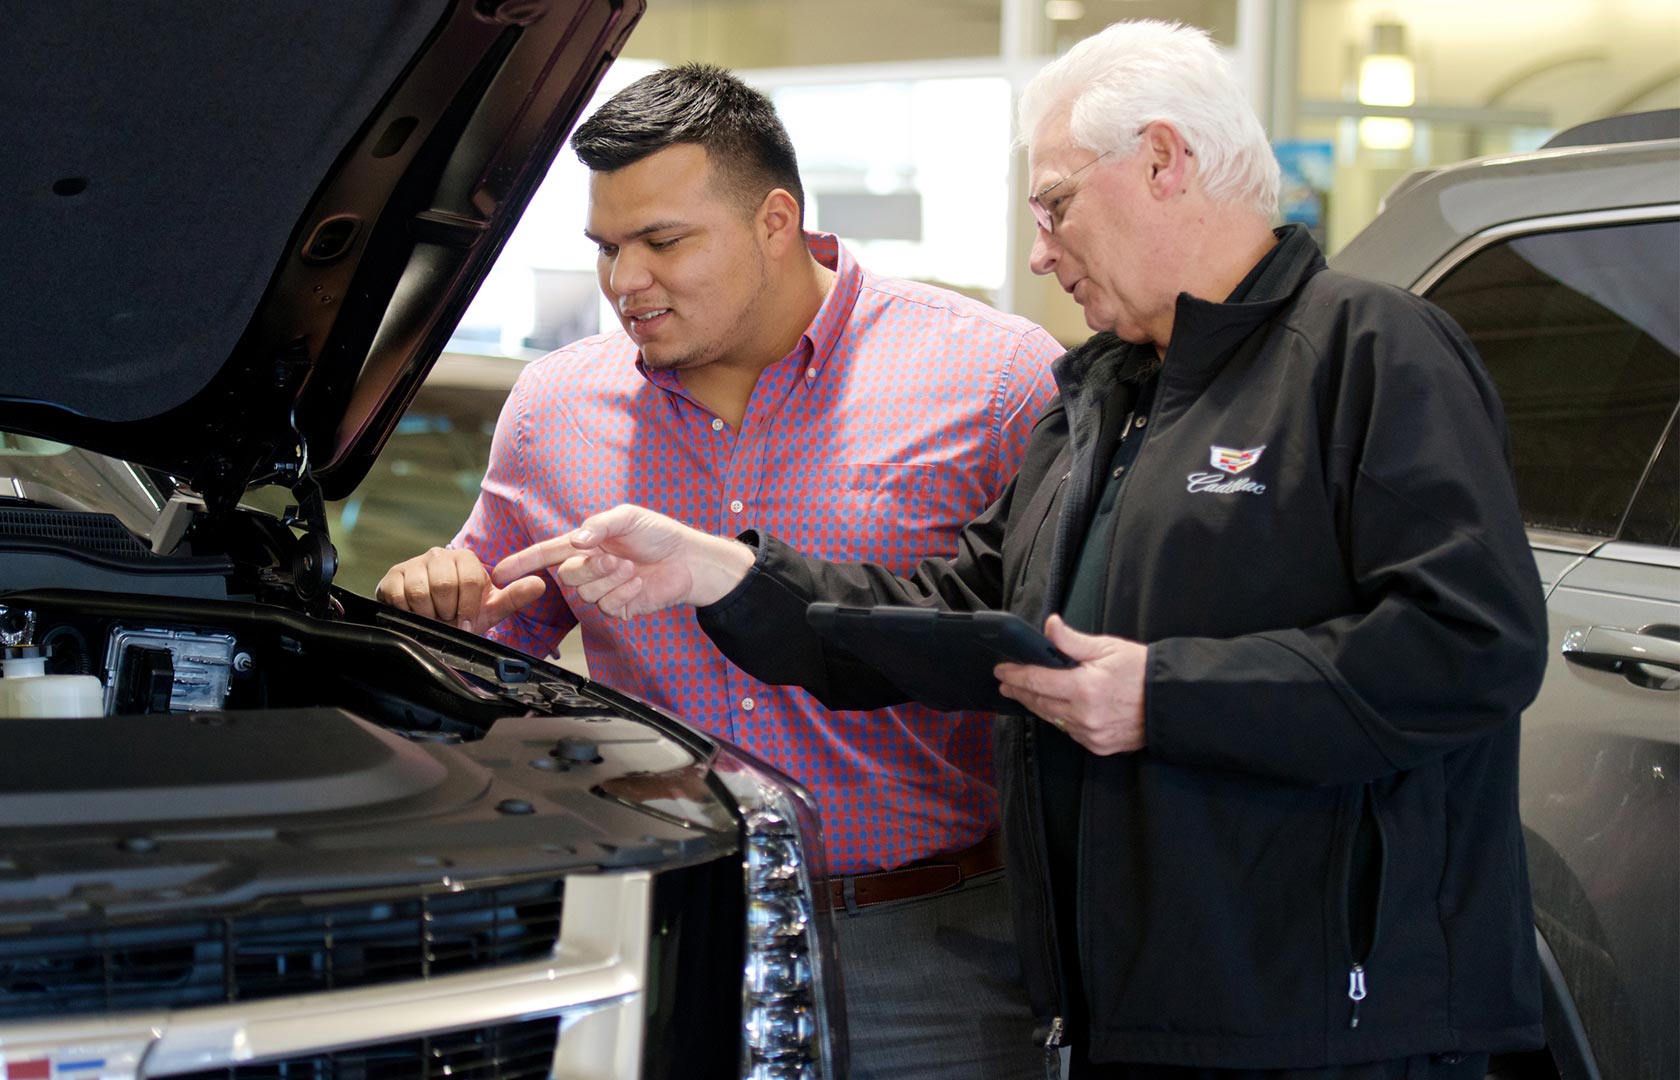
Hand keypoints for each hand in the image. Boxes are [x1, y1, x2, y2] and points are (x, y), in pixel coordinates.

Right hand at [375, 546, 547, 634]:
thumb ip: (515, 596)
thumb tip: (540, 584)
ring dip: (428, 615)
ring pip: (421, 592)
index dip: (468, 608)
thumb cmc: (462, 611)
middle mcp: (439, 555)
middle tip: (447, 620)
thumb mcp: (490, 607)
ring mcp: (414, 563)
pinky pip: (398, 595)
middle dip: (447, 612)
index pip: (470, 580)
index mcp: (466, 558)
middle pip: (445, 585)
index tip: (465, 623)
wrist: (429, 620)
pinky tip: (414, 614)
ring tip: (432, 618)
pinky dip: (407, 613)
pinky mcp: (392, 576)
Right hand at [491, 504, 754, 618]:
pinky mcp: (618, 607)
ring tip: (632, 568)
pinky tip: (640, 583)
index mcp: (584, 544)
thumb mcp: (627, 517)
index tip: (498, 572)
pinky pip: (607, 606)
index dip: (521, 563)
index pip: (545, 554)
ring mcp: (602, 589)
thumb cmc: (658, 533)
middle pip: (567, 576)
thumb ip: (598, 525)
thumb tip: (575, 541)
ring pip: (586, 593)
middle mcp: (589, 567)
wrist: (689, 559)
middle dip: (590, 568)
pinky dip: (624, 593)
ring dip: (610, 579)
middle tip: (615, 559)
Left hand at [994, 614, 1147, 755]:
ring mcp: (1090, 734)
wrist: (1168, 702)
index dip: (1015, 675)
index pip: (1037, 681)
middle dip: (1020, 691)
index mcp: (1083, 688)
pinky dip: (1059, 718)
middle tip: (1006, 683)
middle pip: (1039, 703)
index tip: (1001, 670)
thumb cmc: (1139, 670)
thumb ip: (1072, 641)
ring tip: (1024, 693)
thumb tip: (1049, 626)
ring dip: (1036, 706)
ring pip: (1052, 719)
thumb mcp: (1107, 648)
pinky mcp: (1098, 745)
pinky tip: (1053, 709)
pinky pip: (1070, 731)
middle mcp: (1083, 716)